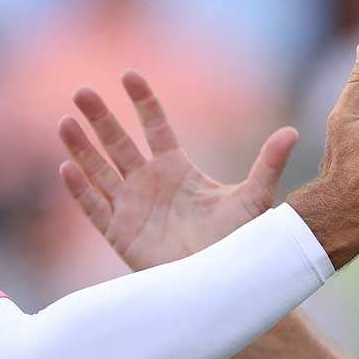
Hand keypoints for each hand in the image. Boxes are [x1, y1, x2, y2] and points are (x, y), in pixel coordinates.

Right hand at [58, 71, 297, 270]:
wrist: (219, 283)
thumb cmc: (236, 242)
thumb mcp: (253, 199)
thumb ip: (268, 164)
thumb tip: (292, 131)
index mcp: (177, 168)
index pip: (155, 127)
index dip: (142, 102)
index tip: (129, 75)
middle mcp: (149, 182)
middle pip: (119, 143)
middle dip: (101, 118)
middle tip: (82, 91)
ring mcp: (131, 207)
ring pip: (100, 170)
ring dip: (82, 148)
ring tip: (65, 122)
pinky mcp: (120, 233)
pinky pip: (95, 208)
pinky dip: (81, 190)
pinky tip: (66, 168)